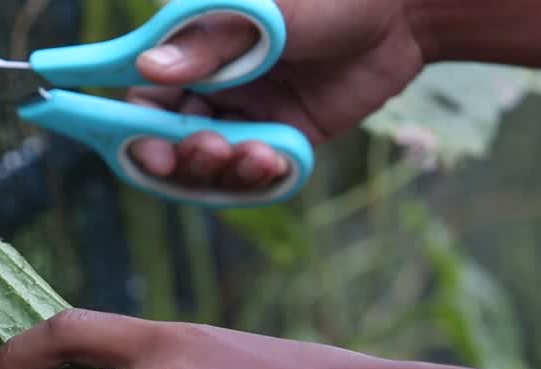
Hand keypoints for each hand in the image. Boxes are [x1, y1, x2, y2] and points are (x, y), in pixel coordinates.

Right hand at [128, 0, 425, 189]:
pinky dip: (258, 179)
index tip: (153, 149)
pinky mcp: (280, 138)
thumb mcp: (265, 14)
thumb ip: (208, 43)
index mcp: (193, 51)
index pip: (144, 101)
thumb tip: (148, 68)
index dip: (136, 131)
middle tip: (214, 150)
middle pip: (170, 145)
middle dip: (184, 160)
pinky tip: (276, 161)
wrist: (404, 10)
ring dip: (224, 173)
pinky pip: (254, 174)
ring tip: (259, 155)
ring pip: (210, 167)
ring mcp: (246, 115)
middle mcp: (211, 87)